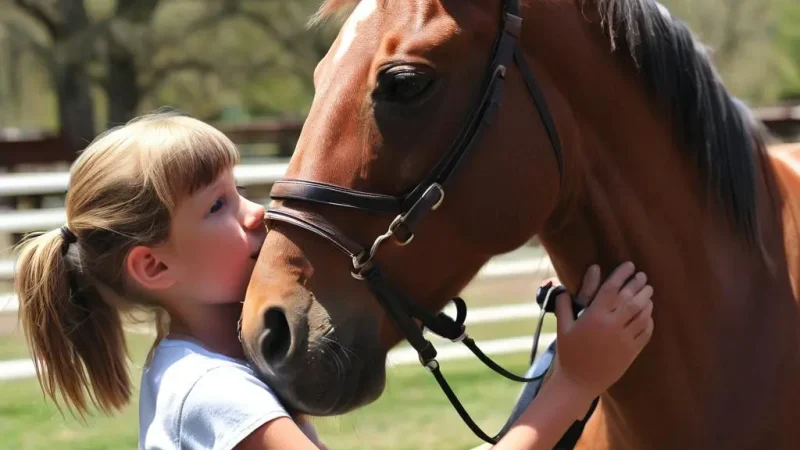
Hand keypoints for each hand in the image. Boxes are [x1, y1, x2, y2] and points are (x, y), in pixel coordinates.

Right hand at [551, 262, 654, 400]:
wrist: (579, 382)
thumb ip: (564, 306)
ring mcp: (624, 339)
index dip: (621, 274)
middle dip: (638, 284)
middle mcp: (612, 325)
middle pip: (631, 298)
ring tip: (648, 291)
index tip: (629, 265)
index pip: (612, 288)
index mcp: (594, 316)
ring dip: (647, 300)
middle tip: (642, 276)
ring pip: (642, 313)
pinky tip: (649, 314)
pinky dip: (649, 319)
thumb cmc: (568, 354)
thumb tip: (561, 288)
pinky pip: (646, 331)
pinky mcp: (632, 351)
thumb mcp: (562, 328)